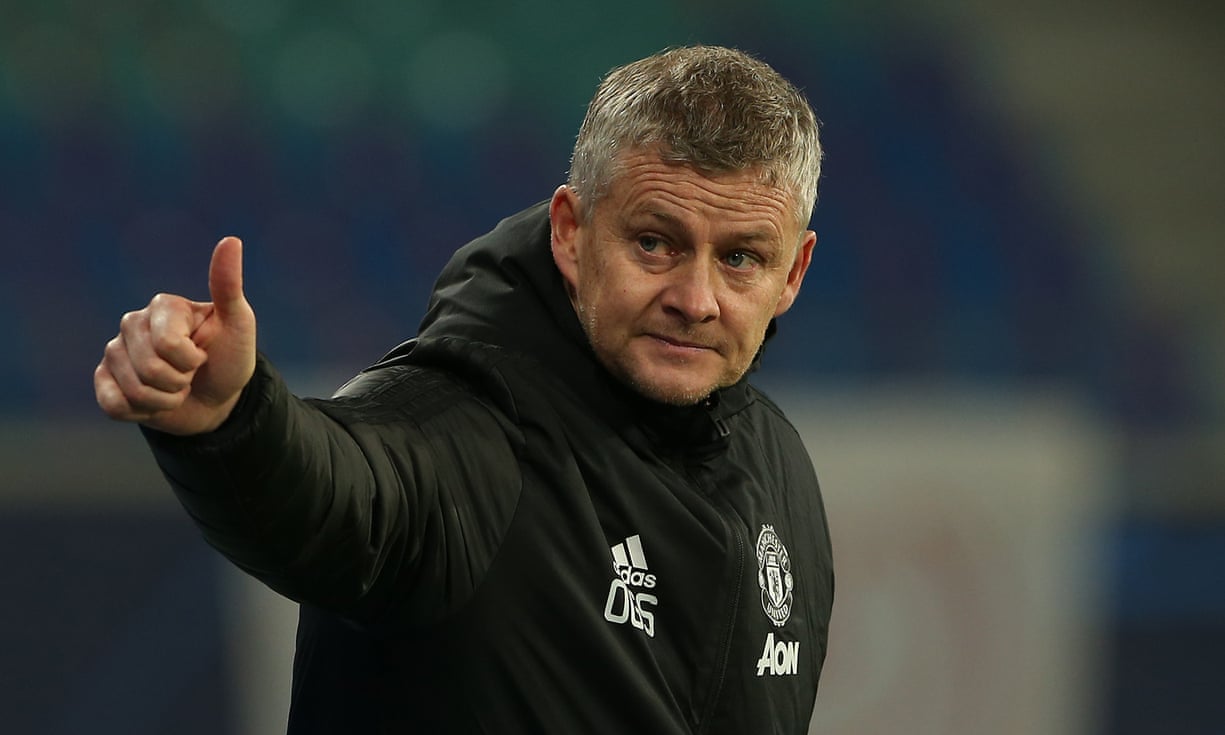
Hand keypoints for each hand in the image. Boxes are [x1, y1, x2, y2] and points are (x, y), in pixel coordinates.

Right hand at [95, 237, 256, 434]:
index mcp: (162, 306)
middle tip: (191, 375)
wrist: (219, 399)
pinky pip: (113, 405)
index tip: (203, 354)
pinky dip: (141, 412)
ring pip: (134, 391)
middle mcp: (132, 323)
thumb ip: (229, 286)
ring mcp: (114, 352)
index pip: (167, 345)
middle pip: (149, 369)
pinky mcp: (104, 381)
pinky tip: (154, 401)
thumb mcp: (239, 324)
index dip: (191, 361)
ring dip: (165, 400)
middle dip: (179, 383)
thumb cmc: (230, 358)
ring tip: (176, 388)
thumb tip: (231, 240)